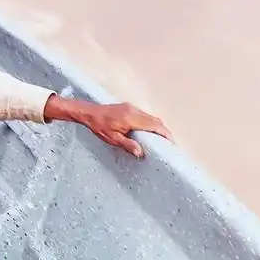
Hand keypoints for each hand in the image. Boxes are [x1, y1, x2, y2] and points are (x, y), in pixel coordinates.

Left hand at [44, 95, 172, 156]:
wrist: (88, 112)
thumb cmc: (98, 126)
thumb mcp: (112, 138)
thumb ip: (128, 145)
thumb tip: (141, 153)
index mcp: (131, 118)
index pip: (154, 125)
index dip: (165, 133)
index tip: (172, 143)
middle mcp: (133, 110)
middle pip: (155, 120)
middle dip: (164, 131)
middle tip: (169, 144)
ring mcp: (131, 107)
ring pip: (150, 116)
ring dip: (157, 127)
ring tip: (161, 140)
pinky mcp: (128, 107)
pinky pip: (144, 114)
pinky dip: (150, 123)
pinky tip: (149, 132)